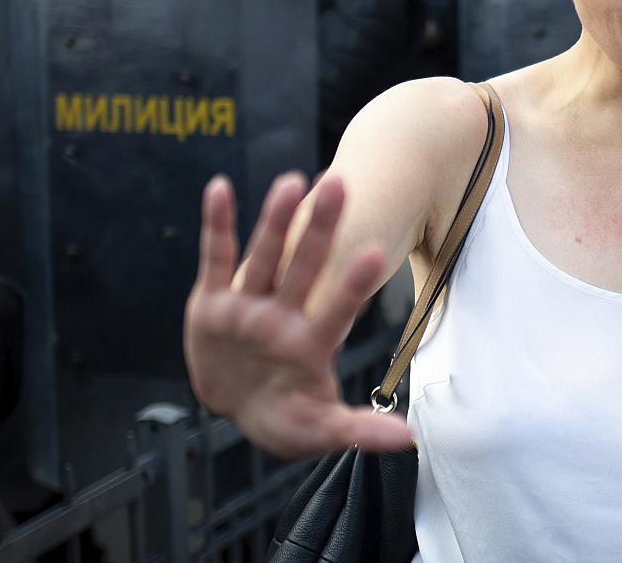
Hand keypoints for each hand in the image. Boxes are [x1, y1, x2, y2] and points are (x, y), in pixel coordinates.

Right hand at [184, 173, 412, 457]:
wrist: (238, 408)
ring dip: (275, 219)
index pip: (337, 309)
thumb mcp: (318, 430)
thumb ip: (357, 431)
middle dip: (320, 228)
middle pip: (304, 266)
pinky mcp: (214, 302)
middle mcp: (282, 315)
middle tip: (339, 183)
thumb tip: (408, 439)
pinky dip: (217, 224)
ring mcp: (249, 305)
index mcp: (311, 343)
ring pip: (265, 255)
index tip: (377, 253)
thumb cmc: (284, 417)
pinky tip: (220, 188)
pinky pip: (217, 258)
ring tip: (292, 182)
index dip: (353, 284)